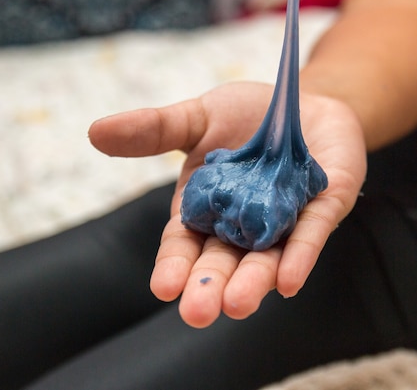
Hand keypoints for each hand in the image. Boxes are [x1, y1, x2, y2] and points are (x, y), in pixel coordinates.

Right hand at [88, 82, 365, 327]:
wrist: (305, 102)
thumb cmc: (248, 115)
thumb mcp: (197, 118)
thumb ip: (154, 131)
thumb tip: (93, 132)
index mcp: (207, 210)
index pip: (185, 245)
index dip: (175, 266)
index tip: (163, 288)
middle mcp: (243, 226)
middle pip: (223, 262)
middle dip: (210, 287)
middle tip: (197, 313)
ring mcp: (284, 221)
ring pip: (266, 259)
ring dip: (252, 282)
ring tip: (237, 305)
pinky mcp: (323, 209)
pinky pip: (311, 235)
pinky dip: (299, 256)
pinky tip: (288, 281)